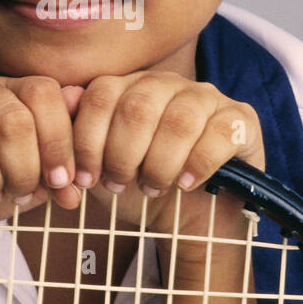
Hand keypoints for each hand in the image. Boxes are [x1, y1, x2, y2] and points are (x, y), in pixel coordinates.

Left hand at [67, 70, 264, 236]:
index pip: (102, 94)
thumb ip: (78, 135)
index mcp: (131, 86)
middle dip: (123, 156)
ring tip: (153, 186)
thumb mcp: (100, 167)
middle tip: (122, 183)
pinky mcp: (241, 120)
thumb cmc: (140, 186)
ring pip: (179, 120)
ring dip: (160, 164)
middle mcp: (170, 83)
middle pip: (138, 107)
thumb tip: (61, 98)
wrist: (187, 219)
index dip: (89, 141)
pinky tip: (186, 183)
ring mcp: (208, 98)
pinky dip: (198, 163)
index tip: (87, 179)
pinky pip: (220, 133)